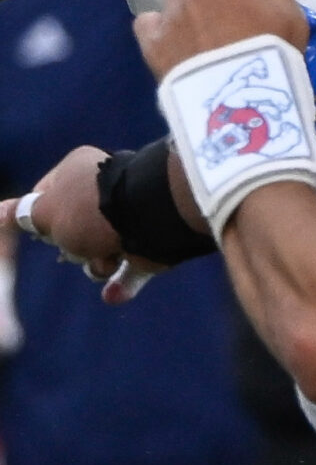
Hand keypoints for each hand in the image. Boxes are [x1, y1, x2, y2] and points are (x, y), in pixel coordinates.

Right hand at [0, 145, 163, 300]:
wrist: (150, 219)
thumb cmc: (91, 211)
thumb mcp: (46, 212)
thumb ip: (22, 215)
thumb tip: (0, 213)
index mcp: (78, 170)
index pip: (45, 195)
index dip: (38, 217)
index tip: (40, 229)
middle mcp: (105, 192)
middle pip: (72, 229)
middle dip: (72, 245)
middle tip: (77, 242)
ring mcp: (130, 218)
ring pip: (99, 252)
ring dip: (98, 263)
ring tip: (106, 256)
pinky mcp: (151, 244)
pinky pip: (129, 269)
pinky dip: (123, 281)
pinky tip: (113, 293)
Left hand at [135, 0, 307, 80]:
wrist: (239, 98)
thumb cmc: (275, 58)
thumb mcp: (296, 22)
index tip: (251, 3)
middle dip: (216, 0)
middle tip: (229, 29)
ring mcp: (171, 12)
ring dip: (188, 11)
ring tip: (200, 39)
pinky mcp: (152, 39)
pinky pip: (149, 22)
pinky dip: (160, 29)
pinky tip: (172, 44)